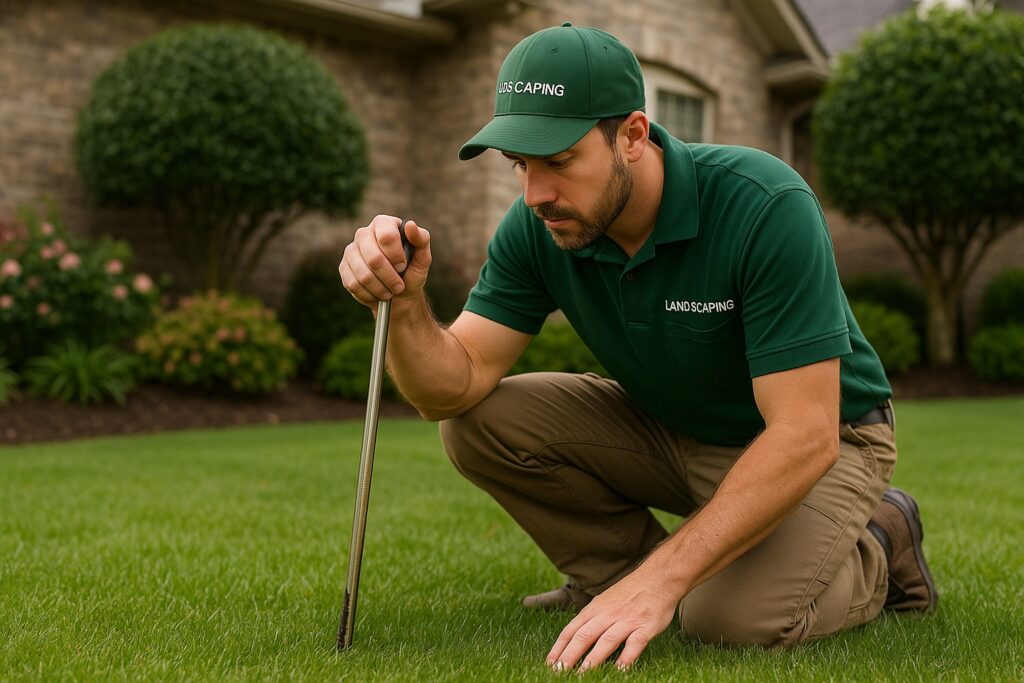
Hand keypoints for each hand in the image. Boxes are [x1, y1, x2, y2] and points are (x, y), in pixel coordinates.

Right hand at [338, 215, 431, 309]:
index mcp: (383, 224)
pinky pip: (354, 284)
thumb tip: (410, 224)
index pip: (386, 235)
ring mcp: (351, 251)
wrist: (399, 296)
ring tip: (390, 292)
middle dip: (389, 277)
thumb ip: (421, 240)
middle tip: (399, 286)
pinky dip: (370, 295)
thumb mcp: (422, 258)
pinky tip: (377, 294)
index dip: (396, 255)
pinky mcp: (343, 268)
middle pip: (374, 257)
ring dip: (381, 289)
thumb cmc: (411, 273)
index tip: (403, 266)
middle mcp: (364, 233)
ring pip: (363, 274)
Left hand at [546, 569, 678, 672]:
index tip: (549, 663)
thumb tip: (574, 638)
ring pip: (606, 640)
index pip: (572, 630)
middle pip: (584, 636)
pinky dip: (626, 657)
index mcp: (595, 608)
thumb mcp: (605, 601)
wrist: (658, 577)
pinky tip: (619, 670)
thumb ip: (592, 618)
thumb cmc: (630, 592)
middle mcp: (608, 614)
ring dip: (592, 659)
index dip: (559, 647)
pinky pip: (634, 643)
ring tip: (582, 675)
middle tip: (559, 672)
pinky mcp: (646, 626)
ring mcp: (627, 620)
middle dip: (569, 655)